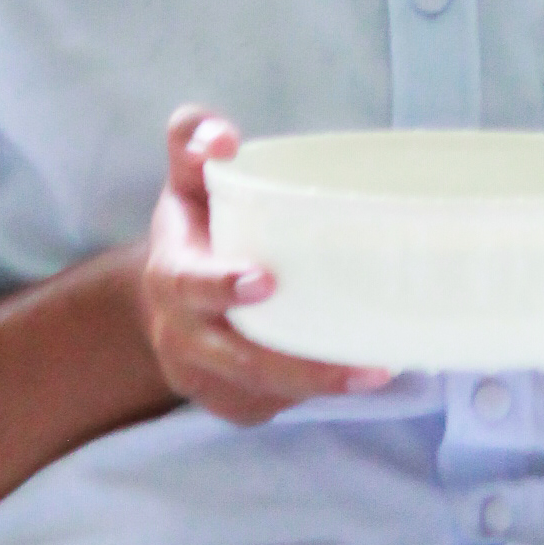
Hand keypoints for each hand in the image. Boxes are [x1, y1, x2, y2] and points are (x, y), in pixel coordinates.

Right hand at [135, 108, 389, 427]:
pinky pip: (271, 406)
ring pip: (262, 392)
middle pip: (238, 360)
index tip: (266, 281)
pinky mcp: (230, 402)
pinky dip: (311, 395)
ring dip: (318, 387)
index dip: (222, 286)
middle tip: (363, 364)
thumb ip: (194, 138)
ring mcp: (204, 377)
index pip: (188, 284)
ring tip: (377, 371)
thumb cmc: (192, 223)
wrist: (165, 295)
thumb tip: (223, 139)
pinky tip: (355, 375)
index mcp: (171, 274)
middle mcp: (181, 335)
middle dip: (297, 366)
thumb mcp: (188, 176)